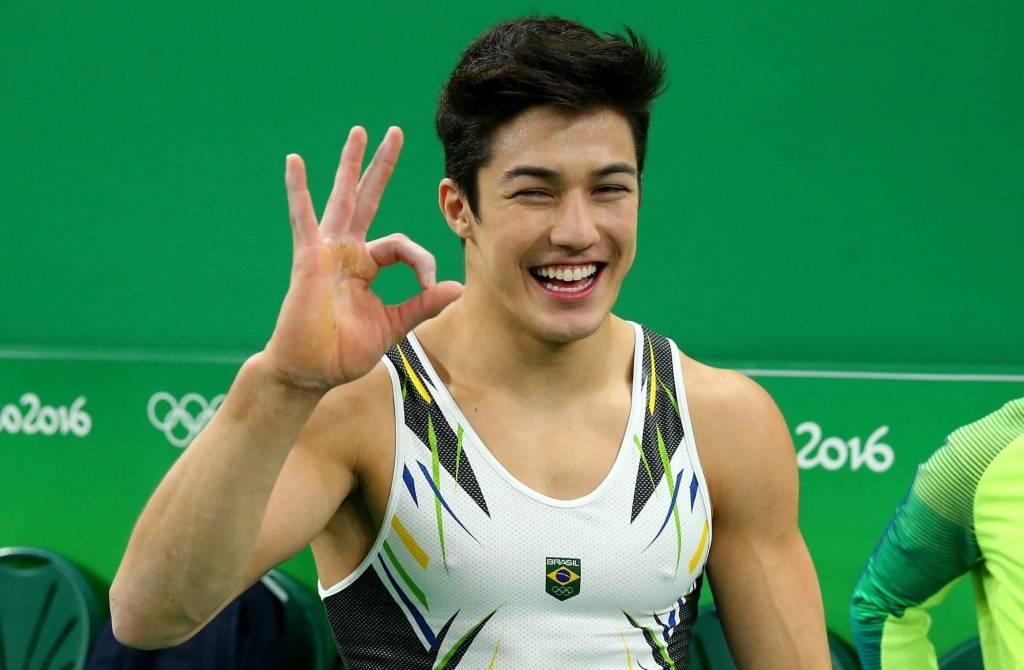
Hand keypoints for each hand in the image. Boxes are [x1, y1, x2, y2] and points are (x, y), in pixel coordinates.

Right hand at [263, 126, 462, 391]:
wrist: (310, 372)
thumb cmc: (344, 352)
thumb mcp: (392, 326)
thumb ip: (421, 304)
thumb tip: (457, 288)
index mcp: (367, 265)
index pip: (402, 246)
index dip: (422, 262)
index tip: (430, 287)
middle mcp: (347, 251)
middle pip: (369, 198)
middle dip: (382, 166)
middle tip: (395, 132)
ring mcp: (327, 252)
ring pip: (343, 198)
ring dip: (351, 165)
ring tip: (360, 132)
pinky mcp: (310, 260)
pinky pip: (303, 219)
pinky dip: (298, 190)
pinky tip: (294, 161)